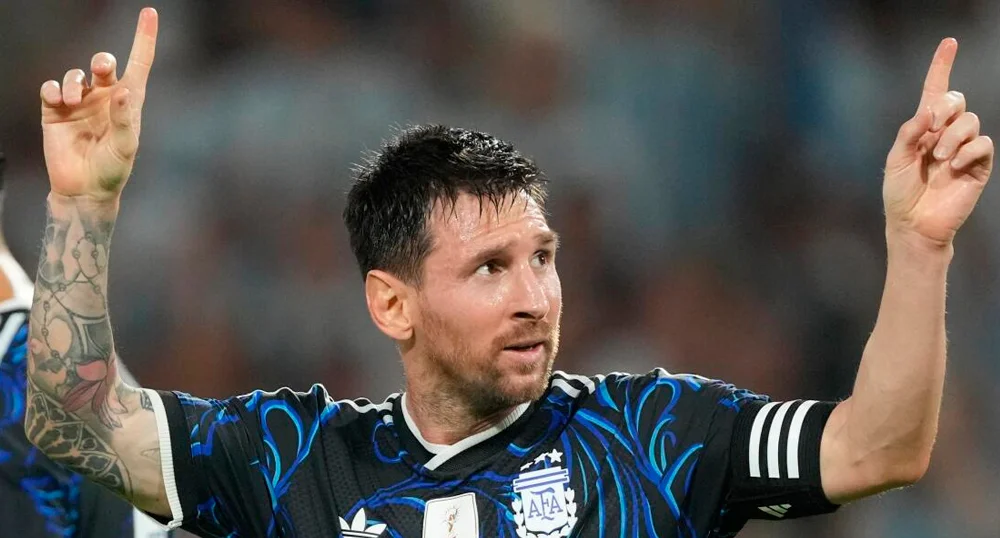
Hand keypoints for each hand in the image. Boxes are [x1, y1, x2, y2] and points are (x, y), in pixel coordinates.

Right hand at [40, 8, 157, 201]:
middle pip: (103, 64)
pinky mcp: (55, 112)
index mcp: (129, 102)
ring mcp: (80, 103)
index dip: (144, 38)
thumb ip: (126, 120)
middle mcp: (105, 98)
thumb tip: (123, 92)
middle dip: (101, 61)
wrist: (84, 190)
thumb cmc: (113, 170)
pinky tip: (57, 100)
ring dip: (73, 82)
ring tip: (72, 100)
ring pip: (75, 75)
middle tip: (100, 70)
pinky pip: (50, 88)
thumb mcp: (126, 147)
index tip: (150, 13)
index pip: (139, 64)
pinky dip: (52, 89)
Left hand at [883, 38, 992, 248]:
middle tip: (931, 130)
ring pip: (971, 121)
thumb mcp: (895, 159)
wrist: (913, 224)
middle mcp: (945, 134)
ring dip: (952, 136)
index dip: (942, 67)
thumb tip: (927, 111)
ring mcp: (963, 149)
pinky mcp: (978, 165)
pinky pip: (982, 145)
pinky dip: (967, 151)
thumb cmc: (900, 193)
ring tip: (939, 158)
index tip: (949, 43)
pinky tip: (953, 165)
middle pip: (956, 100)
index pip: (935, 91)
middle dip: (945, 109)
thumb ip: (909, 132)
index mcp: (923, 128)